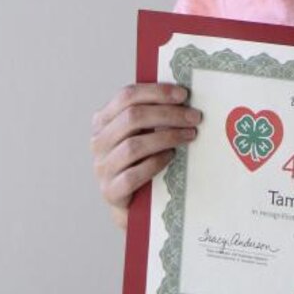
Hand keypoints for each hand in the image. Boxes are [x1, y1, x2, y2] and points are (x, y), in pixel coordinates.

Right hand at [90, 83, 200, 228]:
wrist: (131, 202)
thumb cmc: (140, 159)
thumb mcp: (142, 131)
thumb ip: (153, 112)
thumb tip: (184, 95)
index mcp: (103, 120)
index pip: (126, 96)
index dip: (156, 92)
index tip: (183, 94)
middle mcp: (99, 142)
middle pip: (132, 118)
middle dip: (168, 114)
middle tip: (194, 117)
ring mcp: (102, 167)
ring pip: (133, 146)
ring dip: (167, 137)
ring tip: (189, 135)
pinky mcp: (111, 191)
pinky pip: (133, 175)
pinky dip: (155, 163)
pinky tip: (171, 157)